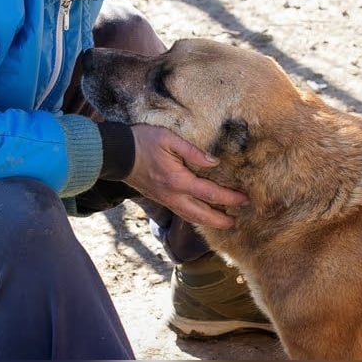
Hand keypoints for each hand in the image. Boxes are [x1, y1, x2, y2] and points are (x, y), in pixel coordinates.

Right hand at [123, 124, 248, 228]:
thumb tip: (214, 163)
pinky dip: (194, 217)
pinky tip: (200, 214)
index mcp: (178, 181)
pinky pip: (181, 212)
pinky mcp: (160, 198)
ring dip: (208, 222)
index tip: (245, 200)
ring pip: (190, 217)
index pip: (210, 193)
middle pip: (202, 215)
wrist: (117, 154)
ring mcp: (165, 199)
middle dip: (221, 221)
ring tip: (223, 223)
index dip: (229, 198)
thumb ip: (193, 151)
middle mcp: (173, 195)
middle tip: (237, 222)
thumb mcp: (169, 139)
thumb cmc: (143, 142)